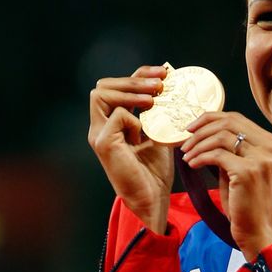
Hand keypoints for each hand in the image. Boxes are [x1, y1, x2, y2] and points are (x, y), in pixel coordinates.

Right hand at [88, 65, 173, 233]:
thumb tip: (173, 84)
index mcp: (113, 122)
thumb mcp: (159, 133)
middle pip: (103, 86)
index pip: (118, 86)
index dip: (139, 74)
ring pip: (100, 94)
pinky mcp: (103, 143)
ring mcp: (98, 134)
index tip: (164, 73)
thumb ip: (158, 112)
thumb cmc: (155, 170)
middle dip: (133, 79)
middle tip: (160, 83)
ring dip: (130, 91)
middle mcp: (101, 126)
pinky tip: (145, 131)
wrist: (152, 199)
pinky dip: (133, 118)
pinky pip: (116, 115)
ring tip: (154, 97)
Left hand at [180, 112, 271, 260]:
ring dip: (198, 144)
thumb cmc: (249, 205)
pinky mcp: (248, 171)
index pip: (238, 118)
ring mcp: (262, 159)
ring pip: (221, 136)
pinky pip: (216, 155)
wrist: (260, 233)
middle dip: (201, 129)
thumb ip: (232, 151)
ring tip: (187, 155)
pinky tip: (192, 165)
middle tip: (185, 141)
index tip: (193, 128)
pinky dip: (200, 157)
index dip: (211, 119)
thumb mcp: (243, 170)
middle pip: (229, 122)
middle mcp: (271, 147)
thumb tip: (205, 133)